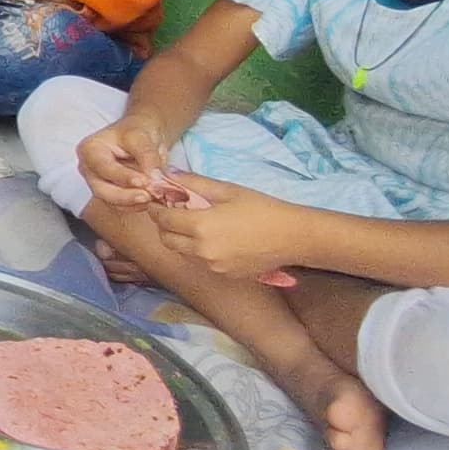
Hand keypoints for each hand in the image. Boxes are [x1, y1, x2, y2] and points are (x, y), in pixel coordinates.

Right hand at [77, 114, 176, 208]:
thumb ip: (147, 156)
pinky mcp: (110, 194)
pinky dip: (136, 206)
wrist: (143, 136)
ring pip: (111, 201)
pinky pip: (120, 206)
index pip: (103, 167)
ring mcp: (98, 183)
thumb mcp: (142, 136)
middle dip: (126, 196)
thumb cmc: (136, 131)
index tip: (143, 181)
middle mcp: (89, 169)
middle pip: (102, 189)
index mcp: (90, 150)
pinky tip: (151, 200)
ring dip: (132, 203)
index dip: (122, 176)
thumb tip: (154, 178)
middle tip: (148, 195)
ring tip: (154, 197)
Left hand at [139, 174, 308, 286]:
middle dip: (164, 226)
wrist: (292, 236)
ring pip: (182, 253)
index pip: (163, 220)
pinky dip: (197, 251)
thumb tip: (170, 175)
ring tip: (193, 224)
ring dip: (180, 239)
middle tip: (172, 212)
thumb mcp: (228, 190)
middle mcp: (202, 250)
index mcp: (200, 226)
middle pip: (167, 240)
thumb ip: (195, 183)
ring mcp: (212, 266)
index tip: (157, 201)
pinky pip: (200, 263)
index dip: (156, 209)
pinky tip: (212, 238)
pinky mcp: (224, 274)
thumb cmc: (262, 208)